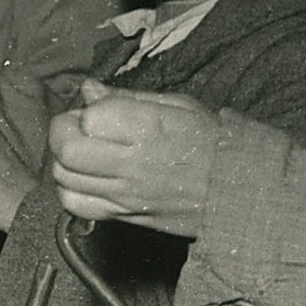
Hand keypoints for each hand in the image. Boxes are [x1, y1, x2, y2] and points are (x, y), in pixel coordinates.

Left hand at [48, 79, 218, 236]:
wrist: (243, 192)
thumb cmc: (211, 142)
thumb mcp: (176, 105)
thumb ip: (125, 97)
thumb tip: (88, 89)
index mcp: (147, 129)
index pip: (90, 118)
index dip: (86, 110)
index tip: (97, 109)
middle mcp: (133, 164)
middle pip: (67, 150)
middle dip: (62, 132)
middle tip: (76, 128)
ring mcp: (127, 195)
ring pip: (65, 179)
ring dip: (63, 161)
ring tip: (81, 153)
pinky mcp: (126, 217)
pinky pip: (77, 207)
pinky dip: (70, 191)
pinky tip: (84, 178)